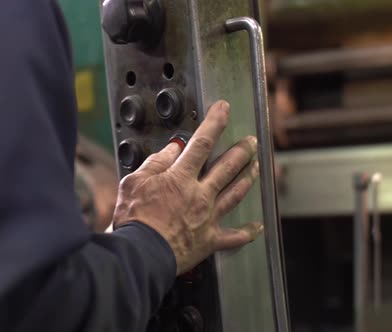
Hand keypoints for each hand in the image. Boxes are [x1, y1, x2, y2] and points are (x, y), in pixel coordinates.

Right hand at [113, 100, 262, 274]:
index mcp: (181, 178)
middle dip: (242, 150)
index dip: (215, 122)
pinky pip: (234, 236)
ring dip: (248, 179)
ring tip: (256, 169)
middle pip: (228, 166)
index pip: (202, 142)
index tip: (223, 109)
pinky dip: (247, 232)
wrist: (140, 254)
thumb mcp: (134, 182)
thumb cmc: (134, 220)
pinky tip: (257, 227)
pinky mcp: (209, 240)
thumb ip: (156, 163)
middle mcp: (200, 194)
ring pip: (235, 193)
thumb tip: (172, 149)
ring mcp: (208, 217)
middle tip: (251, 141)